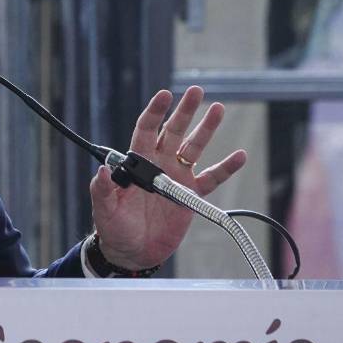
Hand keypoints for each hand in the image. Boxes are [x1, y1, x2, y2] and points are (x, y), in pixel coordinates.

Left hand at [89, 86, 244, 270]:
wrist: (132, 252)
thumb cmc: (114, 228)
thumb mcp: (104, 209)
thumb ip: (102, 189)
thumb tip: (103, 169)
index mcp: (137, 163)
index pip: (146, 131)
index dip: (155, 112)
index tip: (164, 95)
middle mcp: (159, 165)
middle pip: (174, 131)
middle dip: (184, 111)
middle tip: (196, 90)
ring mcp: (176, 178)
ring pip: (194, 148)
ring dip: (206, 129)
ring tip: (218, 108)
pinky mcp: (190, 196)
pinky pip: (211, 179)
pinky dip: (226, 168)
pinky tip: (240, 156)